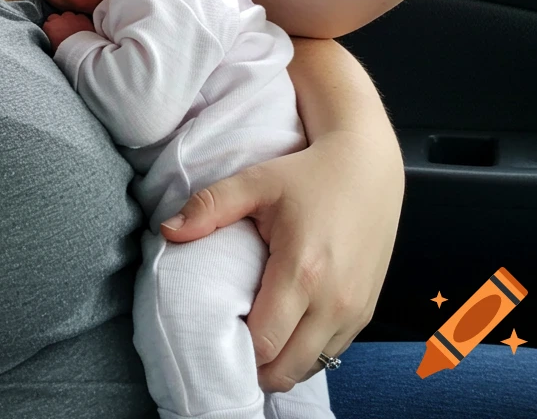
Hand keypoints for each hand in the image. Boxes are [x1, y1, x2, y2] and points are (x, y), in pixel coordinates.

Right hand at [43, 11, 94, 50]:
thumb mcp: (53, 48)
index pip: (46, 24)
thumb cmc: (65, 52)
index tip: (53, 34)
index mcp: (49, 27)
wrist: (81, 50)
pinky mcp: (82, 17)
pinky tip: (82, 27)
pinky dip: (80, 21)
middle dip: (57, 22)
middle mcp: (58, 19)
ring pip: (67, 15)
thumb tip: (53, 40)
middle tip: (62, 30)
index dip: (50, 29)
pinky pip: (79, 17)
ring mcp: (71, 16)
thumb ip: (51, 40)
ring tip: (73, 29)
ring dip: (68, 20)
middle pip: (54, 17)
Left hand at [160, 130, 402, 392]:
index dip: (234, 347)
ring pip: (310, 367)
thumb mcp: (256, 182)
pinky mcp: (366, 311)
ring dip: (280, 363)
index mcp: (303, 271)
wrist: (369, 167)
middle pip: (286, 370)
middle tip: (227, 344)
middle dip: (253, 366)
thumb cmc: (310, 174)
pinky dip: (305, 352)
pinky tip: (285, 329)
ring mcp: (355, 311)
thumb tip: (167, 230)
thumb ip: (209, 207)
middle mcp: (334, 301)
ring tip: (255, 338)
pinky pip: (331, 352)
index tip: (212, 333)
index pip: (264, 343)